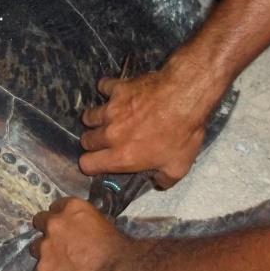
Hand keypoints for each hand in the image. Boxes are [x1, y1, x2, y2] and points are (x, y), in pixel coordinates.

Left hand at [31, 197, 137, 270]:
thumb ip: (86, 222)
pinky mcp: (42, 270)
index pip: (56, 207)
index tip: (67, 228)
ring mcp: (45, 247)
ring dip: (46, 254)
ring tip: (62, 265)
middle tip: (61, 245)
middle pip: (40, 222)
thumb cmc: (118, 248)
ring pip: (36, 248)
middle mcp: (54, 223)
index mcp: (71, 207)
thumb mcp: (104, 223)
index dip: (62, 219)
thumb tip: (82, 229)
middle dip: (49, 232)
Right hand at [79, 60, 213, 187]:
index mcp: (121, 157)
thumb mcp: (179, 167)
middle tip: (108, 140)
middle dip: (94, 142)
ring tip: (109, 118)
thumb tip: (158, 182)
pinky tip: (117, 93)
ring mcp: (111, 110)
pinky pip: (103, 88)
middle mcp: (110, 134)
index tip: (100, 161)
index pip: (87, 164)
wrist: (184, 97)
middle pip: (86, 140)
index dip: (91, 164)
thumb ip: (164, 179)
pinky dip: (107, 90)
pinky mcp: (117, 89)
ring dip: (96, 118)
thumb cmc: (182, 134)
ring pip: (89, 116)